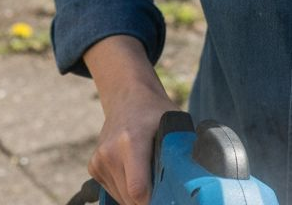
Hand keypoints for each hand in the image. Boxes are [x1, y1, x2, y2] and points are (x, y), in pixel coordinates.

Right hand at [84, 36, 182, 204]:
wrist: (127, 97)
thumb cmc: (156, 112)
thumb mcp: (175, 124)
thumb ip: (182, 151)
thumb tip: (198, 176)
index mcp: (131, 141)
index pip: (138, 190)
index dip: (155, 199)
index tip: (168, 196)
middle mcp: (110, 152)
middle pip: (130, 198)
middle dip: (149, 198)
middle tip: (163, 185)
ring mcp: (99, 160)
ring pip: (121, 198)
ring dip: (136, 195)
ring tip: (148, 172)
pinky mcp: (94, 166)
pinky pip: (113, 191)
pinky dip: (125, 189)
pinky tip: (134, 170)